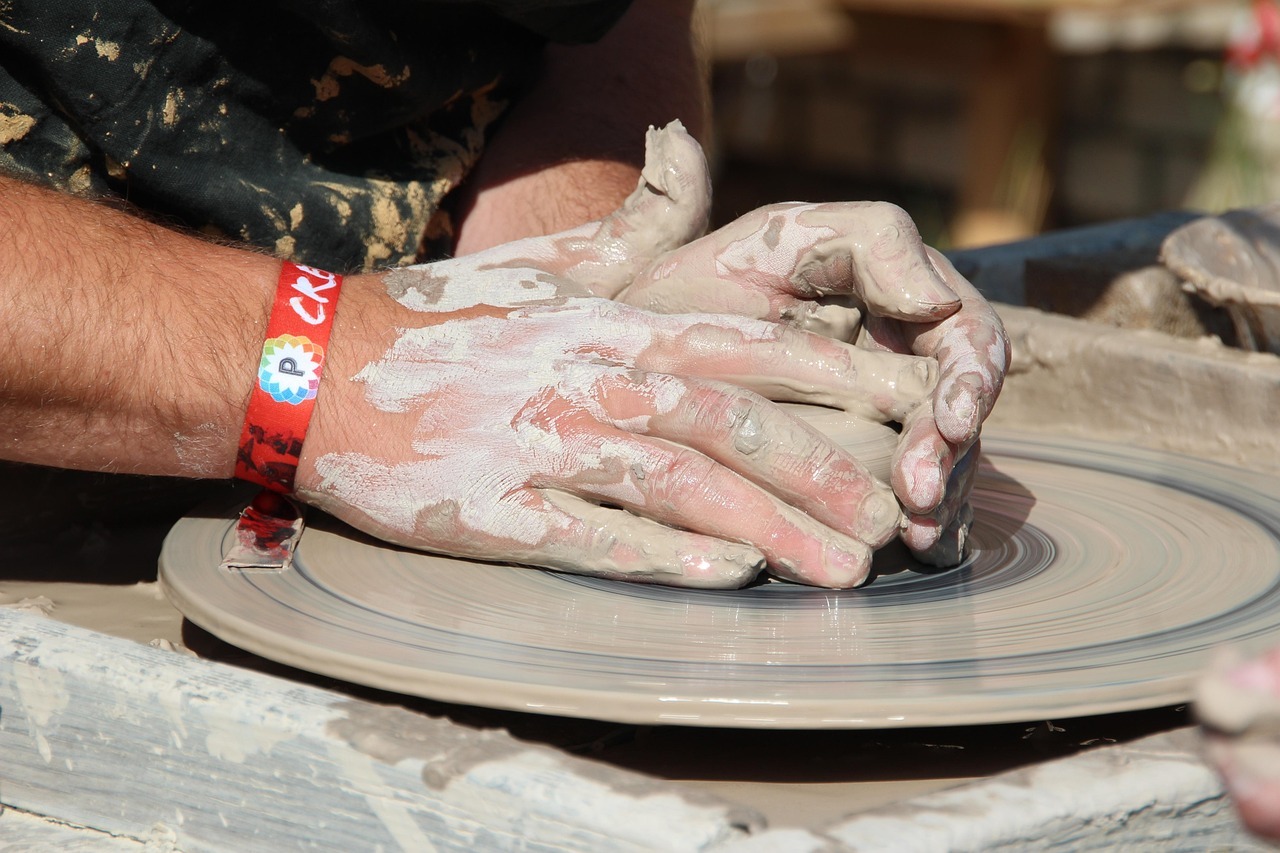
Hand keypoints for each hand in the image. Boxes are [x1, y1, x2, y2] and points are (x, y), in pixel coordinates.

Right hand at [298, 156, 937, 588]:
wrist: (317, 365)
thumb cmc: (443, 320)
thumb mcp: (545, 261)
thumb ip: (633, 218)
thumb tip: (684, 139)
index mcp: (614, 321)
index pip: (753, 344)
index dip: (841, 374)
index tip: (911, 403)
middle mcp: (592, 375)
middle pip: (733, 423)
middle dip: (826, 470)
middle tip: (897, 517)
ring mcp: (544, 441)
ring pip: (680, 486)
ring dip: (770, 529)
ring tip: (841, 569)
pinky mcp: (496, 507)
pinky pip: (594, 538)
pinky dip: (666, 558)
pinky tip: (730, 579)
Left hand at [616, 132, 1008, 565]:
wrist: (622, 360)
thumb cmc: (698, 289)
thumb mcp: (775, 242)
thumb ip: (869, 243)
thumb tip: (940, 300)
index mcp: (900, 303)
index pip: (967, 337)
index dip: (971, 377)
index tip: (947, 417)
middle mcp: (903, 367)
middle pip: (960, 412)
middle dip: (953, 452)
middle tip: (922, 492)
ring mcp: (881, 427)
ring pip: (943, 464)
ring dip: (941, 500)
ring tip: (915, 536)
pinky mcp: (852, 479)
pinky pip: (902, 506)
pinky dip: (920, 529)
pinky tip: (916, 554)